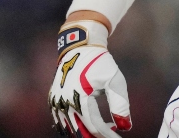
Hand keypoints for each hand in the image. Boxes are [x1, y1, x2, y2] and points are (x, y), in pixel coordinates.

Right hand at [47, 21, 131, 136]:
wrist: (79, 48)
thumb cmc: (100, 63)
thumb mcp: (115, 81)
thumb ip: (120, 105)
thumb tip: (125, 127)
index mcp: (80, 98)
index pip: (95, 127)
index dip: (108, 136)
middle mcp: (64, 103)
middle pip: (80, 132)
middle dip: (96, 136)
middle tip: (111, 134)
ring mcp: (55, 103)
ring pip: (69, 129)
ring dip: (85, 133)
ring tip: (104, 129)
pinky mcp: (53, 101)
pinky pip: (61, 122)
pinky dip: (74, 127)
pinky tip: (89, 124)